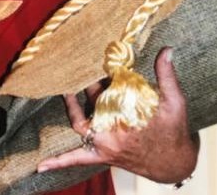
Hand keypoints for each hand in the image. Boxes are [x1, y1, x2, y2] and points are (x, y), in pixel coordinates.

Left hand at [37, 47, 198, 183]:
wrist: (174, 164)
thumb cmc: (174, 132)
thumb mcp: (176, 102)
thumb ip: (167, 76)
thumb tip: (167, 50)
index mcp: (128, 118)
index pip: (108, 90)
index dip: (103, 74)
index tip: (100, 58)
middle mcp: (112, 134)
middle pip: (92, 104)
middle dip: (88, 86)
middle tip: (86, 68)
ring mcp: (104, 147)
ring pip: (80, 126)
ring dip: (72, 108)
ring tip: (66, 90)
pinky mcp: (102, 156)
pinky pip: (77, 160)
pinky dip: (59, 162)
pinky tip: (40, 167)